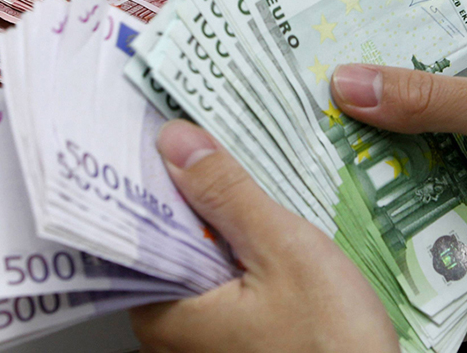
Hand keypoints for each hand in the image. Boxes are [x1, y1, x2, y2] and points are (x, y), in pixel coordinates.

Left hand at [129, 120, 397, 352]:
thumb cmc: (332, 344)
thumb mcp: (284, 251)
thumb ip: (226, 194)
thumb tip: (177, 142)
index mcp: (164, 316)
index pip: (134, 230)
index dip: (149, 177)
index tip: (162, 134)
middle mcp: (169, 335)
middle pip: (165, 242)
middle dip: (189, 194)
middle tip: (209, 142)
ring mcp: (203, 342)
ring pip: (195, 260)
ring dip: (216, 221)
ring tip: (238, 175)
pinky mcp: (233, 342)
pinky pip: (219, 282)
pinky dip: (233, 250)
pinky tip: (258, 227)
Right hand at [330, 0, 466, 244]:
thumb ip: (428, 97)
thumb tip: (348, 82)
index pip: (422, 18)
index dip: (371, 38)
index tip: (315, 56)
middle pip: (424, 76)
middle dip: (382, 102)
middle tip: (316, 117)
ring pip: (437, 123)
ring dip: (406, 145)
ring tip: (338, 158)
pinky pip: (459, 160)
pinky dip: (434, 175)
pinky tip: (389, 192)